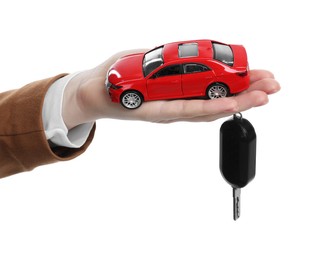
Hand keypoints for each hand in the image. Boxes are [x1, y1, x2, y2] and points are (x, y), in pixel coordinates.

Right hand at [62, 50, 279, 128]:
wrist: (100, 94)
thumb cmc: (110, 84)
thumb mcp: (122, 73)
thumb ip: (144, 70)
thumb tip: (164, 64)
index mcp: (155, 108)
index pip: (190, 108)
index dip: (216, 106)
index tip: (240, 101)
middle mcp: (170, 110)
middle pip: (211, 108)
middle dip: (242, 98)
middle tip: (269, 89)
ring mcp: (175, 106)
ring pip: (212, 104)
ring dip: (240, 95)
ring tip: (265, 85)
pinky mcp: (177, 97)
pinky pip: (204, 97)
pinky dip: (225, 91)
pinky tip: (242, 85)